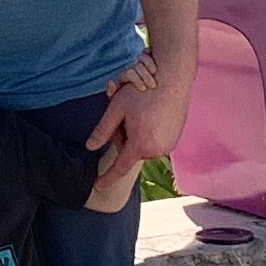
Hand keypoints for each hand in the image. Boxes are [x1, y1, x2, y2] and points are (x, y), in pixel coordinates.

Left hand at [85, 60, 190, 192]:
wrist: (173, 80)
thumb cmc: (143, 92)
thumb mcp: (116, 110)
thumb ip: (102, 131)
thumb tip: (90, 147)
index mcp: (140, 145)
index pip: (120, 167)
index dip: (107, 177)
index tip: (98, 185)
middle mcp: (157, 150)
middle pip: (131, 152)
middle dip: (124, 137)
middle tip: (125, 115)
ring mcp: (168, 145)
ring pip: (143, 146)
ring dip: (136, 134)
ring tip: (140, 112)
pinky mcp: (175, 138)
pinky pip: (155, 142)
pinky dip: (148, 132)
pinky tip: (150, 114)